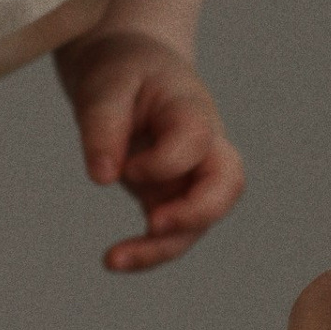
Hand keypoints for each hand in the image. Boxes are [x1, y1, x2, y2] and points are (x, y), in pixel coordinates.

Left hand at [57, 25, 246, 271]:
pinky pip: (171, 233)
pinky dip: (146, 251)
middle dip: (196, 213)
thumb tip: (102, 177)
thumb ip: (103, 124)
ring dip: (162, 247)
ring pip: (200, 222)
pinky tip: (112, 259)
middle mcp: (203, 146)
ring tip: (113, 260)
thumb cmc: (121, 70)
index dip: (163, 162)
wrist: (128, 69)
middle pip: (228, 185)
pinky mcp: (171, 196)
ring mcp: (191, 175)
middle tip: (154, 225)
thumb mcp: (105, 84)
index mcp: (192, 109)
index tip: (125, 167)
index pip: (196, 141)